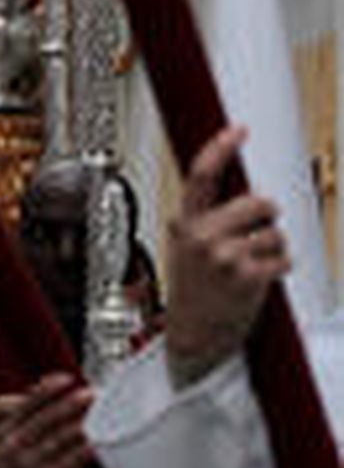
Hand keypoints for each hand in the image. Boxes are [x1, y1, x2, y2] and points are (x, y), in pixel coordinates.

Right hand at [164, 124, 289, 384]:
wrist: (193, 337)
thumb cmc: (193, 290)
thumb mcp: (184, 246)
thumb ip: (202, 218)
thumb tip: (232, 189)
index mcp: (185, 223)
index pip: (201, 174)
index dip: (221, 147)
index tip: (237, 130)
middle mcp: (204, 237)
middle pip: (257, 204)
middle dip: (266, 215)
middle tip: (260, 228)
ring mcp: (226, 258)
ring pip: (274, 234)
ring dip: (274, 248)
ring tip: (255, 264)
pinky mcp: (249, 279)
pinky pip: (283, 259)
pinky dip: (280, 267)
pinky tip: (262, 277)